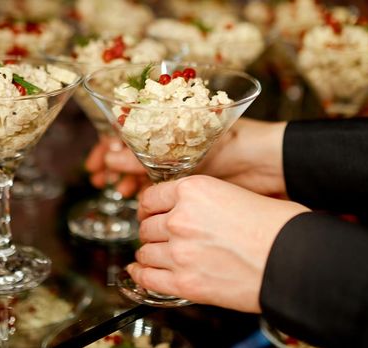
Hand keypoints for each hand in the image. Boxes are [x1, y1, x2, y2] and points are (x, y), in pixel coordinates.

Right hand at [85, 118, 287, 197]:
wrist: (272, 166)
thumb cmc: (237, 142)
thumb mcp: (188, 148)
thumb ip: (147, 155)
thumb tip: (110, 157)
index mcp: (175, 125)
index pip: (133, 131)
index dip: (110, 146)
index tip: (95, 162)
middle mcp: (176, 143)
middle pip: (134, 153)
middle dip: (114, 167)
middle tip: (98, 180)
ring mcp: (183, 166)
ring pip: (145, 173)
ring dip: (128, 182)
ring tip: (117, 191)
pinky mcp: (192, 188)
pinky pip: (162, 192)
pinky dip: (147, 197)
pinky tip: (137, 201)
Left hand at [127, 175, 309, 312]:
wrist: (294, 259)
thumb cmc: (278, 226)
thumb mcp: (237, 195)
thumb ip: (206, 203)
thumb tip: (196, 213)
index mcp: (193, 191)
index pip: (152, 197)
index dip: (150, 207)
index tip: (150, 213)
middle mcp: (180, 219)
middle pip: (147, 226)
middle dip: (152, 232)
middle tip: (158, 237)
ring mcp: (179, 252)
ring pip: (145, 251)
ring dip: (148, 254)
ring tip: (154, 256)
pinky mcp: (185, 283)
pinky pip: (149, 279)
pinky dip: (142, 276)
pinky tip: (141, 273)